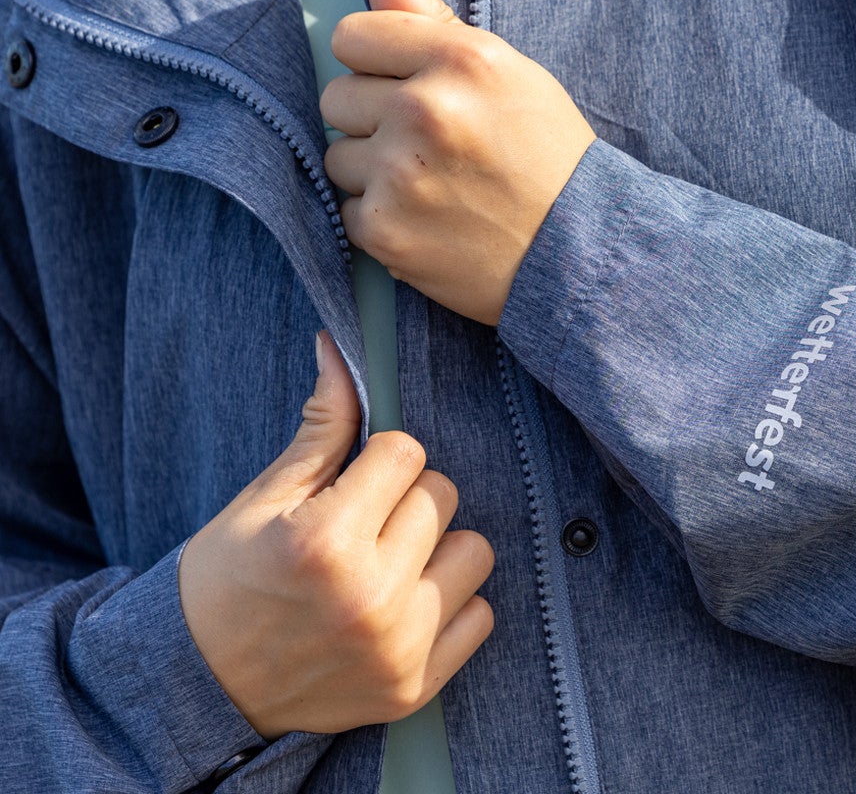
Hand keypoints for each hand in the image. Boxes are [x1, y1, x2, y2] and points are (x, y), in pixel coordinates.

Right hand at [177, 332, 494, 739]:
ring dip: (439, 549)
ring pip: (474, 550)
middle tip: (362, 527)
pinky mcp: (413, 688)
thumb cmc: (228, 580)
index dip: (380, 459)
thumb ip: (322, 424)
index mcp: (325, 541)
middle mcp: (369, 597)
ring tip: (388, 564)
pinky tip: (405, 604)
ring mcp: (396, 647)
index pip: (407, 451)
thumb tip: (340, 345)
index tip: (351, 484)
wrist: (196, 688)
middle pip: (442, 496)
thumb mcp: (263, 498)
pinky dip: (452, 605)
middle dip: (405, 500)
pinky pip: (482, 614)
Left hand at [321, 0, 596, 326]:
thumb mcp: (505, 70)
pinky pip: (346, 209)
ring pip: (337, 155)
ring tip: (432, 182)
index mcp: (461, 58)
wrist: (579, 249)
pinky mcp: (384, 229)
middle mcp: (425, 108)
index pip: (353, 34)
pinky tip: (429, 218)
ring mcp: (401, 171)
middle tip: (430, 142)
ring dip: (374, 170)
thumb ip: (431, 17)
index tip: (409, 85)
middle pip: (336, 95)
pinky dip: (381, 217)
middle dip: (373, 117)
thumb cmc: (545, 152)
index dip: (378, 61)